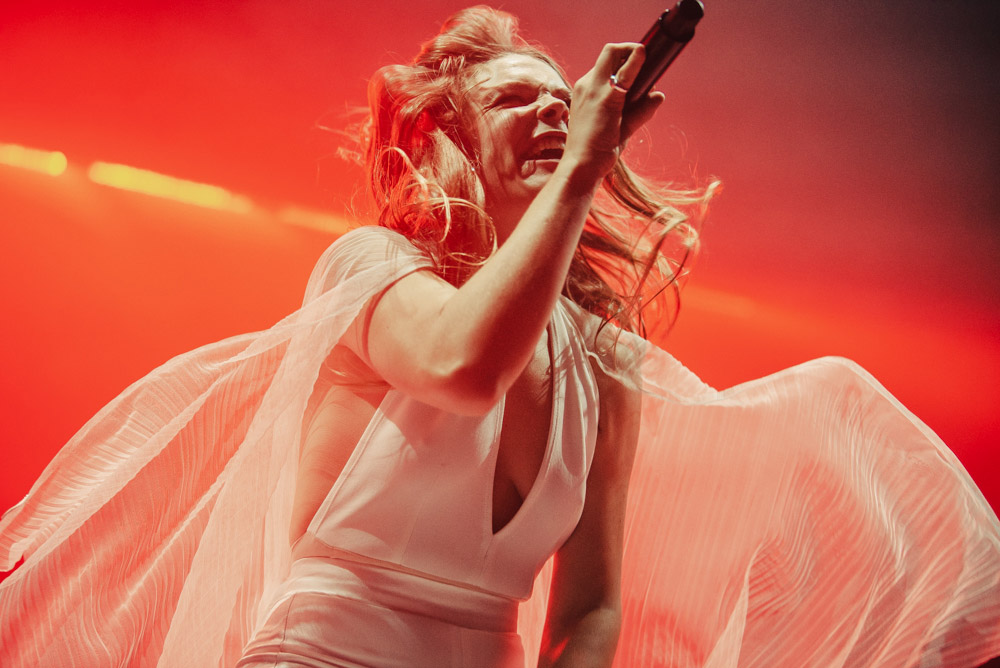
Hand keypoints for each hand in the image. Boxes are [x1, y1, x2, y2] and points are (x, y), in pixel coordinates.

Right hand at [559, 43, 665, 186]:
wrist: (581, 166)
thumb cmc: (597, 150)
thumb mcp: (621, 127)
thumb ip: (640, 110)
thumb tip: (659, 94)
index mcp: (586, 90)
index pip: (606, 64)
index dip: (625, 61)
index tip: (640, 68)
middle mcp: (587, 84)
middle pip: (609, 52)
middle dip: (631, 50)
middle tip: (648, 59)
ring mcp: (594, 89)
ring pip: (614, 53)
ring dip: (635, 53)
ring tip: (649, 60)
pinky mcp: (606, 98)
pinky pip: (625, 72)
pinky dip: (637, 61)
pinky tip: (647, 60)